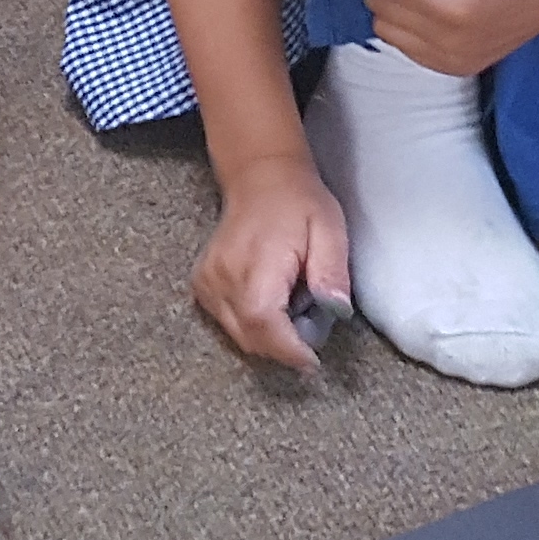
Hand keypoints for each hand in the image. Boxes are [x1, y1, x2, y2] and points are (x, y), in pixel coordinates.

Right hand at [191, 151, 351, 372]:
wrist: (260, 177)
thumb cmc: (298, 202)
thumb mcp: (329, 230)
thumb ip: (331, 273)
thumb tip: (335, 310)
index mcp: (256, 265)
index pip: (265, 327)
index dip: (290, 352)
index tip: (312, 363)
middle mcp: (223, 277)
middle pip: (251, 338)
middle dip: (284, 346)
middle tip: (310, 325)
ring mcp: (208, 282)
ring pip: (238, 335)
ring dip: (268, 335)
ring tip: (291, 304)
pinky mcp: (202, 285)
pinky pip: (226, 322)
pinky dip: (251, 323)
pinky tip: (270, 299)